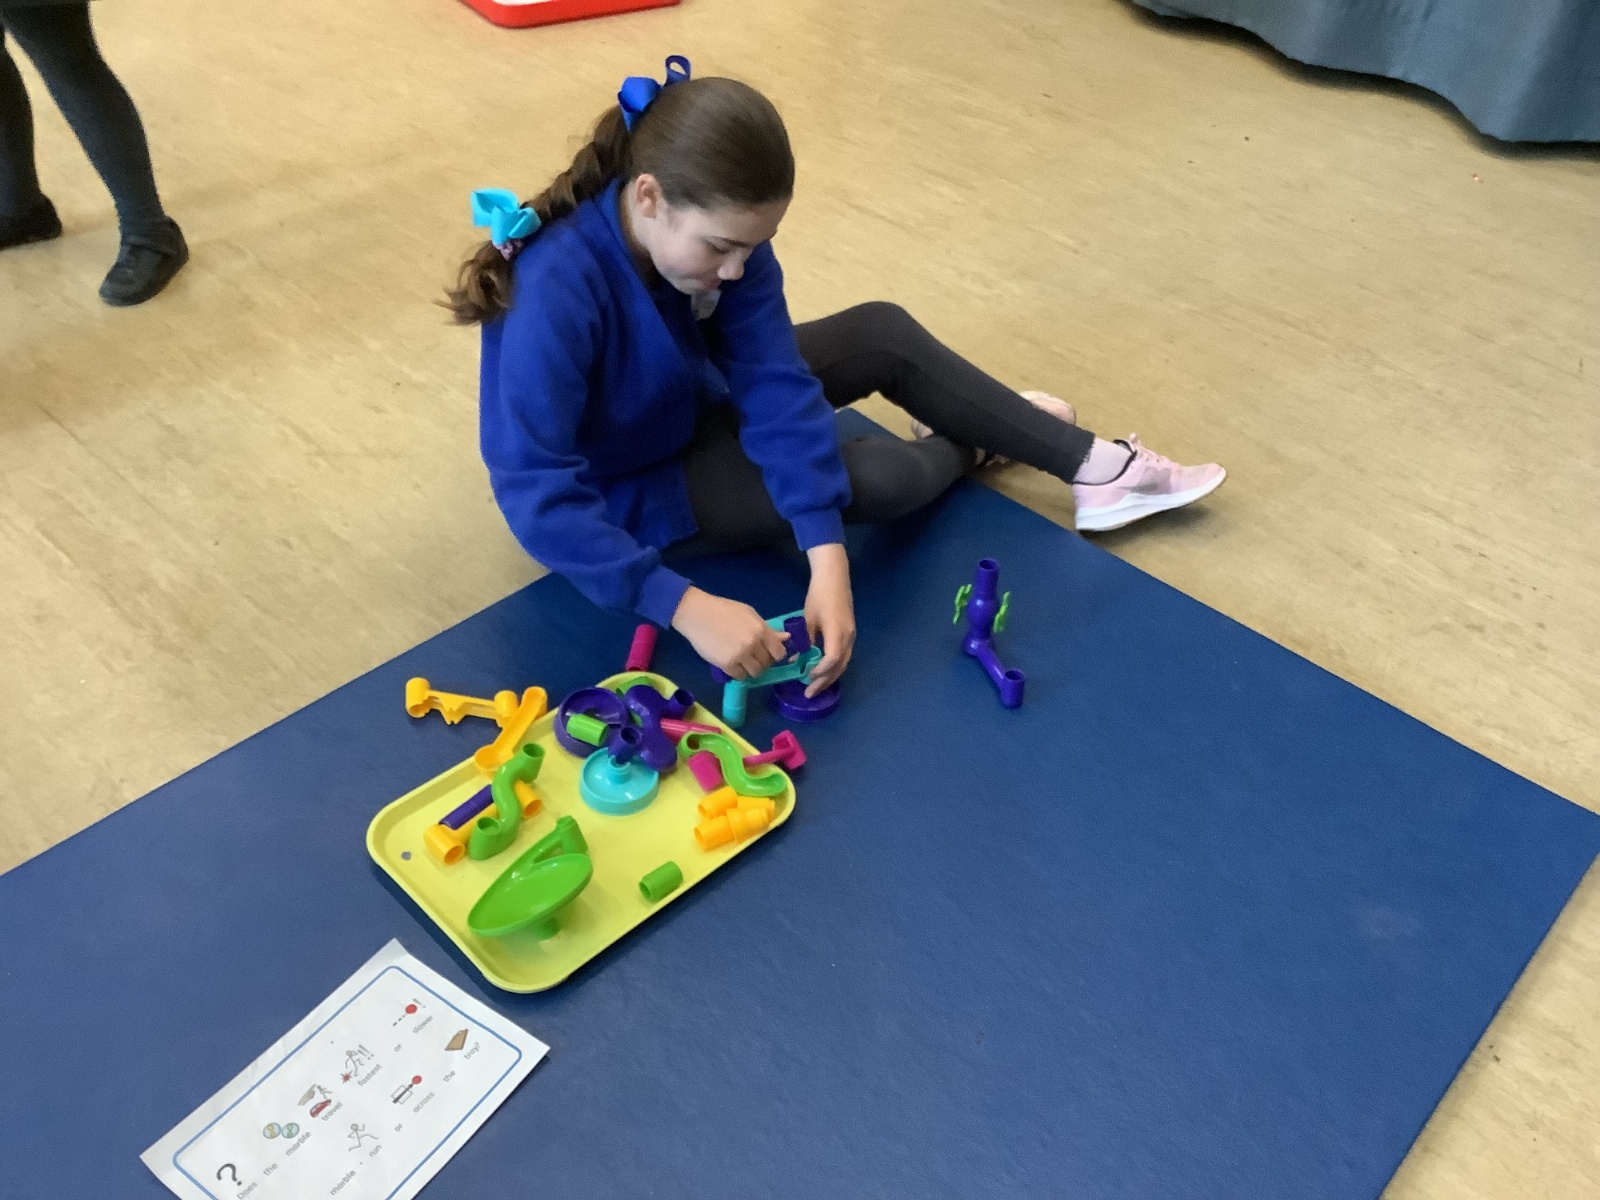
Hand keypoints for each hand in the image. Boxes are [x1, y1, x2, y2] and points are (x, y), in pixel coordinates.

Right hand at [670, 587, 790, 679]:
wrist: (697, 614)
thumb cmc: (724, 610)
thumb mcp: (749, 614)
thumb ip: (767, 629)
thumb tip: (787, 638)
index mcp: (761, 629)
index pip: (779, 652)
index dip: (775, 654)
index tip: (769, 653)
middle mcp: (753, 644)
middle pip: (767, 663)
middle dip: (762, 661)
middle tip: (753, 656)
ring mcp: (740, 655)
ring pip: (755, 672)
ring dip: (751, 669)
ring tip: (743, 661)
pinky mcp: (726, 664)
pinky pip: (740, 676)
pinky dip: (738, 672)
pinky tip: (733, 663)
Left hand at [802, 543, 854, 695]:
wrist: (835, 577)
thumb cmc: (819, 595)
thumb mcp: (807, 618)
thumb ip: (804, 640)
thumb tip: (796, 658)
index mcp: (837, 633)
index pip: (832, 660)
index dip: (820, 672)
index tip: (806, 677)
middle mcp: (848, 637)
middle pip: (840, 666)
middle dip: (825, 681)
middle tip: (810, 693)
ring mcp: (851, 635)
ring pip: (843, 662)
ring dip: (830, 676)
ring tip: (815, 686)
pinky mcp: (850, 632)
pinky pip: (843, 655)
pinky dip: (833, 666)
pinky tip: (822, 670)